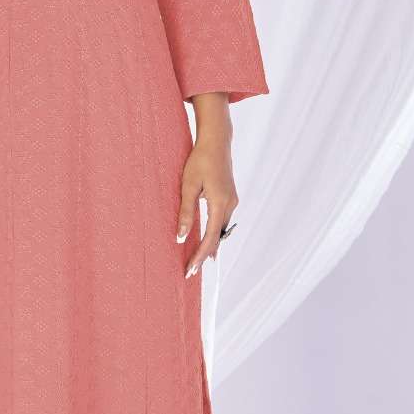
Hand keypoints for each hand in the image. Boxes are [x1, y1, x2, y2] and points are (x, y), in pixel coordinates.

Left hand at [176, 139, 238, 277]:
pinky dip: (214, 233)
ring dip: (210, 245)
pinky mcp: (230, 197)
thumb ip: (186, 212)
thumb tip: (181, 237)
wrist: (216, 141)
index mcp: (220, 203)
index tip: (190, 270)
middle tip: (191, 271)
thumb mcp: (188, 186)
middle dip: (204, 255)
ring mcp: (232, 201)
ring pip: (220, 230)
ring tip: (197, 261)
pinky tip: (206, 240)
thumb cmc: (199, 160)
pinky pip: (222, 221)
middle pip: (217, 238)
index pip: (210, 238)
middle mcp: (230, 205)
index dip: (200, 256)